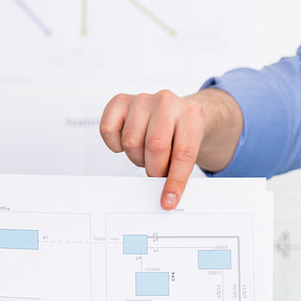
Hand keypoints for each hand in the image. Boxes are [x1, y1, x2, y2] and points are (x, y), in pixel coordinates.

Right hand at [98, 88, 243, 209]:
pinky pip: (108, 130)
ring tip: (146, 153)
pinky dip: (114, 145)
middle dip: (154, 169)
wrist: (176, 112)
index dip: (174, 181)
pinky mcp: (121, 101)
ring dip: (137, 157)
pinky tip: (126, 143)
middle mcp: (167, 101)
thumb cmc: (181, 134)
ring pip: (131, 142)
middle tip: (157, 171)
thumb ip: (178, 168)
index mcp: (192, 114)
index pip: (183, 153)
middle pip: (155, 146)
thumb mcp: (189, 148)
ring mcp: (143, 99)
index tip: (168, 200)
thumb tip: (165, 197)